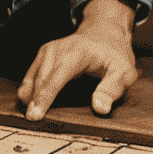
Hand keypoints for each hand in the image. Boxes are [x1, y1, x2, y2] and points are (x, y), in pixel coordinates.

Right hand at [16, 0, 138, 120]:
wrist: (103, 33)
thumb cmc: (113, 55)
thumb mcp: (123, 72)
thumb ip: (112, 89)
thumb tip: (99, 107)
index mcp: (78, 52)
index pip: (58, 76)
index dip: (45, 96)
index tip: (36, 114)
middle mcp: (58, 49)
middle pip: (41, 78)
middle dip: (34, 100)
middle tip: (32, 121)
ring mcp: (48, 51)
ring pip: (32, 77)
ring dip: (29, 97)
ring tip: (30, 115)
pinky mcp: (42, 55)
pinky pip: (30, 76)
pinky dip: (28, 91)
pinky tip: (30, 103)